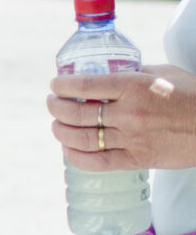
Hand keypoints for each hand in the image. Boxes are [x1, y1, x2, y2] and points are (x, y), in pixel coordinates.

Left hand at [50, 67, 195, 170]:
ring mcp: (131, 138)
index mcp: (134, 86)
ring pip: (80, 138)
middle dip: (55, 107)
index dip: (62, 85)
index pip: (84, 85)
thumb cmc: (193, 94)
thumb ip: (133, 73)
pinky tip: (68, 149)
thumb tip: (106, 72)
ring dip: (59, 131)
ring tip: (56, 124)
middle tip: (51, 103)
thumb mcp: (164, 74)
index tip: (55, 84)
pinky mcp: (137, 159)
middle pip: (75, 113)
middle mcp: (129, 113)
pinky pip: (96, 162)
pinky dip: (75, 156)